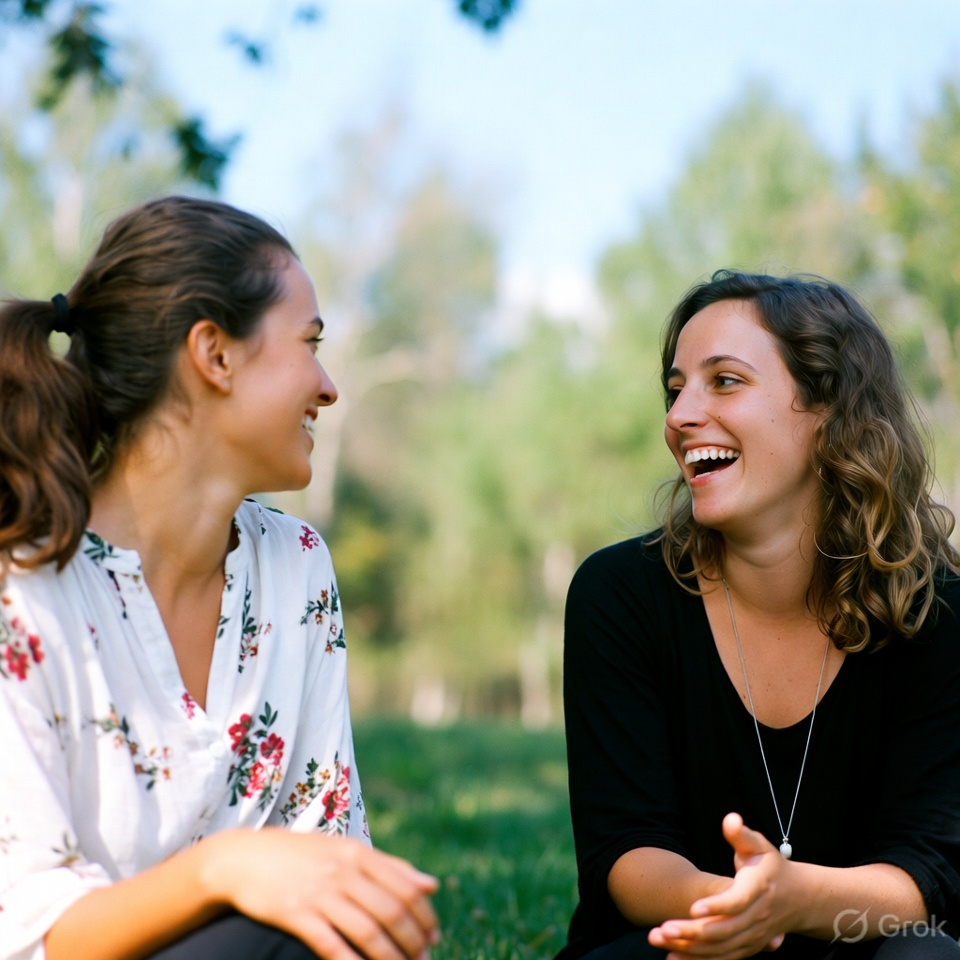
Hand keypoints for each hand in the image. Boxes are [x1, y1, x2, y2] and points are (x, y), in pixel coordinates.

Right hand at [208, 828, 438, 959]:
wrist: (244, 858)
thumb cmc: (302, 857)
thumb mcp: (346, 852)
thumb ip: (390, 868)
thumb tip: (432, 885)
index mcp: (359, 853)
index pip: (405, 887)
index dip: (424, 916)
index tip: (434, 936)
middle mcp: (343, 870)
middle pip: (391, 911)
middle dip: (412, 942)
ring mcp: (320, 892)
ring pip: (368, 930)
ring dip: (390, 957)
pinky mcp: (296, 913)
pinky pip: (332, 944)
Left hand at [648, 813, 791, 959]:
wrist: (799, 897)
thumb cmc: (771, 865)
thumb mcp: (760, 846)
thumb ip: (742, 834)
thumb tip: (730, 819)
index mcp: (759, 889)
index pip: (738, 901)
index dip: (717, 906)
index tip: (693, 907)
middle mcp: (757, 917)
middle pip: (724, 930)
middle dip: (692, 932)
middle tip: (663, 929)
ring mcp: (754, 936)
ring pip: (721, 948)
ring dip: (690, 949)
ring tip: (660, 940)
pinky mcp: (748, 947)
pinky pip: (724, 958)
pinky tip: (673, 958)